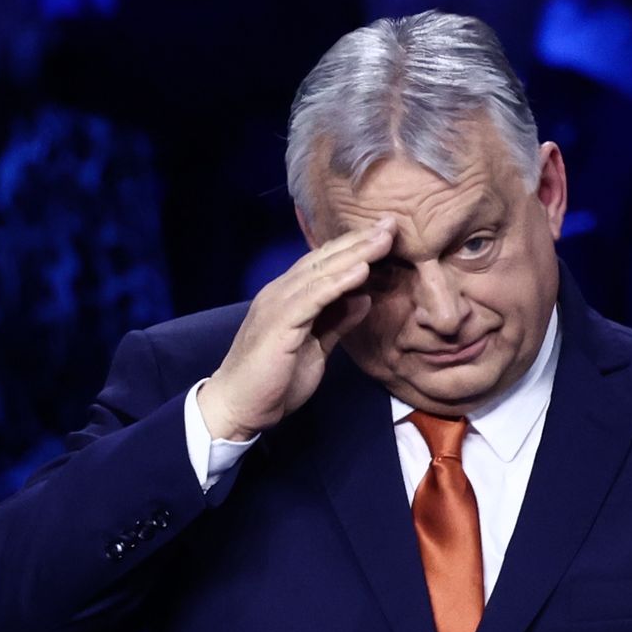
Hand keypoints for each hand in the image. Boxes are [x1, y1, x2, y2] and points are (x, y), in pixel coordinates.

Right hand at [197, 217, 395, 439]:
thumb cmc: (274, 381)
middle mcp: (281, 292)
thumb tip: (364, 298)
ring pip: (321, 271)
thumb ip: (337, 321)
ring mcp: (278, 304)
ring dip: (355, 254)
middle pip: (325, 259)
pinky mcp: (279, 323)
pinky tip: (361, 269)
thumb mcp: (316, 347)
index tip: (386, 235)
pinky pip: (313, 296)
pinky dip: (338, 282)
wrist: (239, 408)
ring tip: (383, 239)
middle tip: (391, 223)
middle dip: (360, 241)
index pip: (325, 264)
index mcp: (289, 296)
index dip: (355, 248)